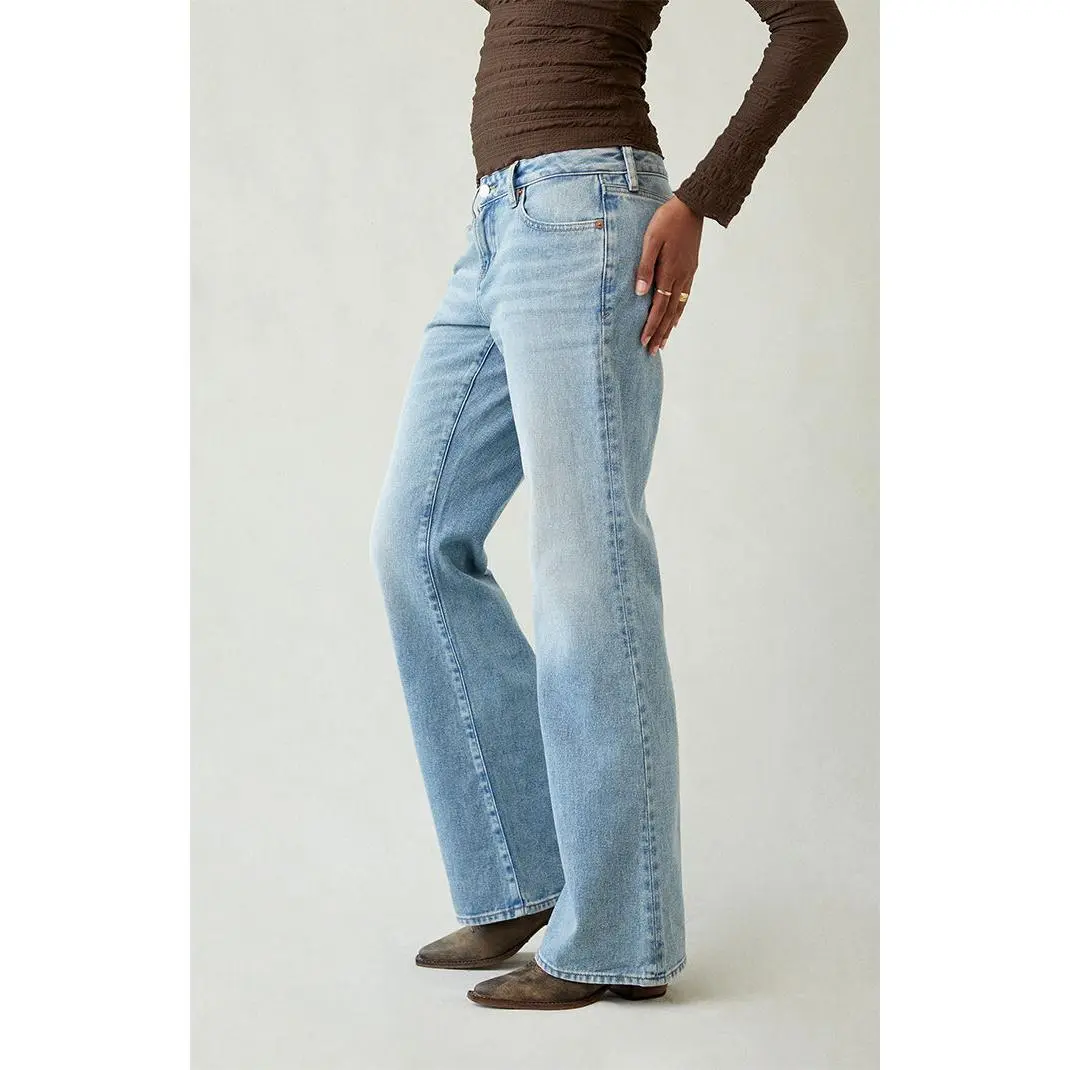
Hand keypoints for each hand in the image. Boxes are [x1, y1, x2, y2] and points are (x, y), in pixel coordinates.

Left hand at [635, 195, 703, 354]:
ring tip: (663, 341)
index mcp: (670, 272)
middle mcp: (681, 277)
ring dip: (669, 326)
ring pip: (678, 308)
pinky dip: (679, 312)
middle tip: (653, 351)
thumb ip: (645, 266)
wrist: (693, 206)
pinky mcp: (691, 269)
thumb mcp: (651, 240)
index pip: (658, 307)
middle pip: (669, 313)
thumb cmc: (667, 220)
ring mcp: (688, 274)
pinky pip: (685, 297)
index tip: (643, 342)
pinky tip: (675, 318)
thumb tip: (640, 293)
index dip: (650, 326)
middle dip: (660, 333)